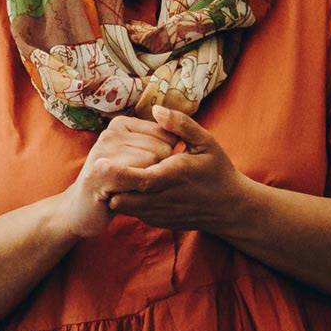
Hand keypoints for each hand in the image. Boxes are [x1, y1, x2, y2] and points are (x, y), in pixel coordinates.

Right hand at [60, 116, 175, 237]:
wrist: (79, 210)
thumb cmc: (115, 185)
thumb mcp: (134, 158)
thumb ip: (154, 143)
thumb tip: (182, 136)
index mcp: (121, 124)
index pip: (167, 134)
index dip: (164, 160)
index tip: (141, 170)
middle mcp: (111, 132)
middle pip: (163, 149)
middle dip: (156, 172)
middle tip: (133, 183)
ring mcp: (104, 150)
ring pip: (154, 163)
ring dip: (146, 184)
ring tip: (127, 189)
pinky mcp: (100, 171)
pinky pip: (140, 177)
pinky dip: (139, 190)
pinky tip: (125, 196)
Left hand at [100, 108, 263, 236]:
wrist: (229, 208)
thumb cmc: (217, 170)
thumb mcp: (206, 142)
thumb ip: (181, 125)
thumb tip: (156, 109)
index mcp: (174, 175)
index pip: (138, 178)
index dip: (116, 172)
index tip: (101, 161)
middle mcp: (163, 198)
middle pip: (122, 197)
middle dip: (110, 183)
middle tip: (103, 166)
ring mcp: (159, 213)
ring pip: (124, 207)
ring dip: (117, 192)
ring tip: (117, 175)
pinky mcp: (157, 221)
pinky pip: (133, 212)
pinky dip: (128, 201)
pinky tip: (133, 186)